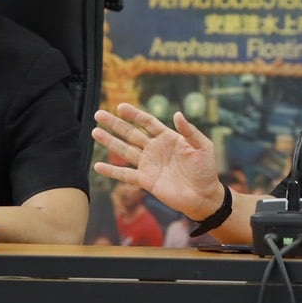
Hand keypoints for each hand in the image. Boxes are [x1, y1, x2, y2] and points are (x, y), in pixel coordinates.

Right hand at [92, 104, 223, 220]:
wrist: (204, 195)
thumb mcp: (202, 146)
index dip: (134, 114)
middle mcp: (155, 149)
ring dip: (110, 142)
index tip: (120, 106)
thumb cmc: (206, 169)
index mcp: (168, 137)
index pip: (147, 122)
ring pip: (125, 151)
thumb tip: (177, 114)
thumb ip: (189, 131)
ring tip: (95, 132)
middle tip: (99, 114)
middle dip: (115, 124)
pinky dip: (112, 171)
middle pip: (131, 133)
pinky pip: (126, 174)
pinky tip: (98, 165)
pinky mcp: (146, 181)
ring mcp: (149, 164)